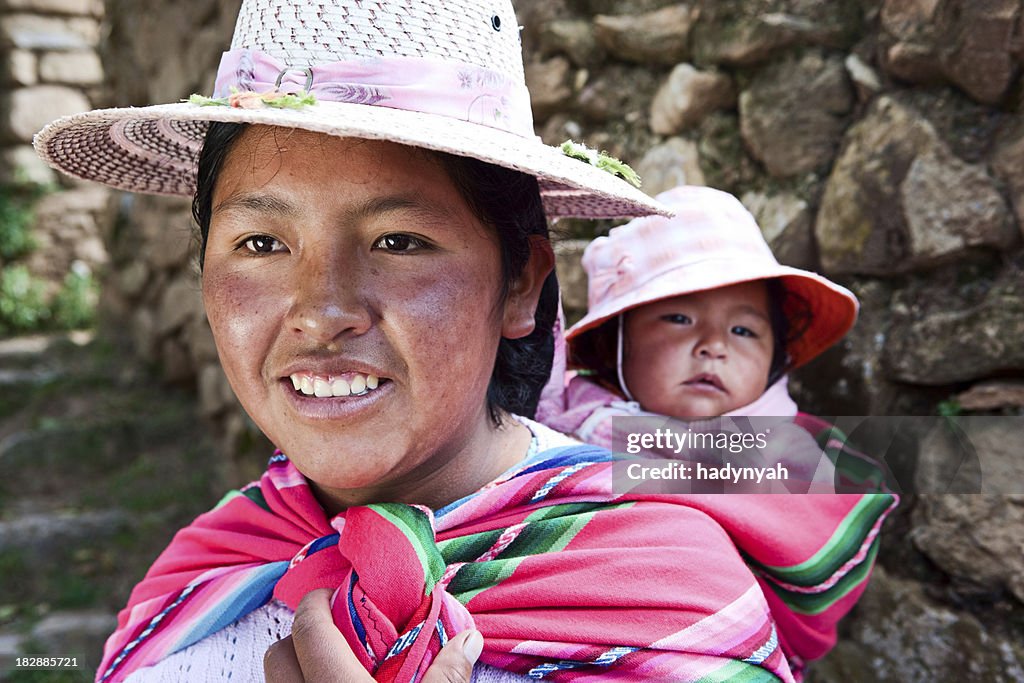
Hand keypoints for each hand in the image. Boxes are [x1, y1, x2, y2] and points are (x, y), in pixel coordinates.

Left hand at [264, 588, 483, 682]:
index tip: (333, 594)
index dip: (315, 603)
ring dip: (297, 666)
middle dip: (299, 635)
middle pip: (277, 654)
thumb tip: (468, 638)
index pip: (307, 629)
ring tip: (331, 663)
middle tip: (332, 630)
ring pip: (276, 682)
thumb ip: (446, 675)